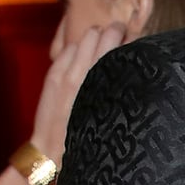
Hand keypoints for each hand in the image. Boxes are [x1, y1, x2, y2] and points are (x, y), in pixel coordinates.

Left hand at [30, 23, 126, 164]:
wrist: (52, 152)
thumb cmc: (90, 139)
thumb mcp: (112, 114)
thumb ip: (120, 85)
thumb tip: (129, 59)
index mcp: (107, 85)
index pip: (122, 45)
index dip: (129, 38)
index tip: (132, 39)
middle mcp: (88, 74)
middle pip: (105, 34)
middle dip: (113, 32)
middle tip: (118, 36)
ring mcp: (68, 72)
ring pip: (87, 36)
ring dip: (94, 38)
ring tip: (99, 47)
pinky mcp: (54, 73)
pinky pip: (70, 48)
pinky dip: (77, 49)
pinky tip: (81, 59)